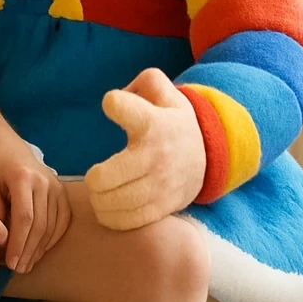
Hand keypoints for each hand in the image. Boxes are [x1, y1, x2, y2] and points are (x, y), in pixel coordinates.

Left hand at [0, 130, 71, 273]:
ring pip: (52, 226)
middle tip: (18, 269)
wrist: (10, 146)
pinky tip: (39, 251)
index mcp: (23, 178)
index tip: (9, 262)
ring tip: (26, 265)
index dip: (18, 243)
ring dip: (39, 249)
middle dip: (29, 250)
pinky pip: (62, 221)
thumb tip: (0, 243)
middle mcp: (45, 182)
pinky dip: (52, 239)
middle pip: (40, 225)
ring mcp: (57, 187)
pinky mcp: (63, 193)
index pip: (24, 217)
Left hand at [85, 67, 205, 230]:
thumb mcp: (165, 93)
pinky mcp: (162, 207)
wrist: (208, 156)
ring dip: (99, 200)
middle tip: (96, 176)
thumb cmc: (172, 122)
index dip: (114, 104)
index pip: (123, 108)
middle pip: (104, 177)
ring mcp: (159, 185)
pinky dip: (111, 217)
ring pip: (113, 202)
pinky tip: (110, 208)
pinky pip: (128, 220)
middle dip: (94, 178)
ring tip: (102, 193)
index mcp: (153, 122)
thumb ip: (145, 81)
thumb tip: (119, 96)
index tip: (113, 105)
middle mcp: (155, 155)